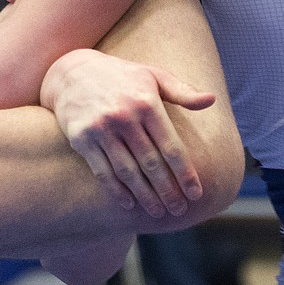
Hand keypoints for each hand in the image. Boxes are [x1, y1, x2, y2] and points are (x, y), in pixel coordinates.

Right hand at [40, 49, 214, 218]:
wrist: (72, 71)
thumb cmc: (122, 77)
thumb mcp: (153, 76)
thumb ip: (182, 91)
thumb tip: (211, 100)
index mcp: (147, 102)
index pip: (171, 146)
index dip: (185, 173)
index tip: (196, 194)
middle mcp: (124, 116)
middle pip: (151, 163)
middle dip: (168, 191)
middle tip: (179, 210)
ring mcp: (101, 128)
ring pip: (128, 171)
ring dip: (145, 196)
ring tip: (158, 212)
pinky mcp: (82, 138)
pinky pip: (103, 171)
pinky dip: (117, 190)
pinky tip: (130, 203)